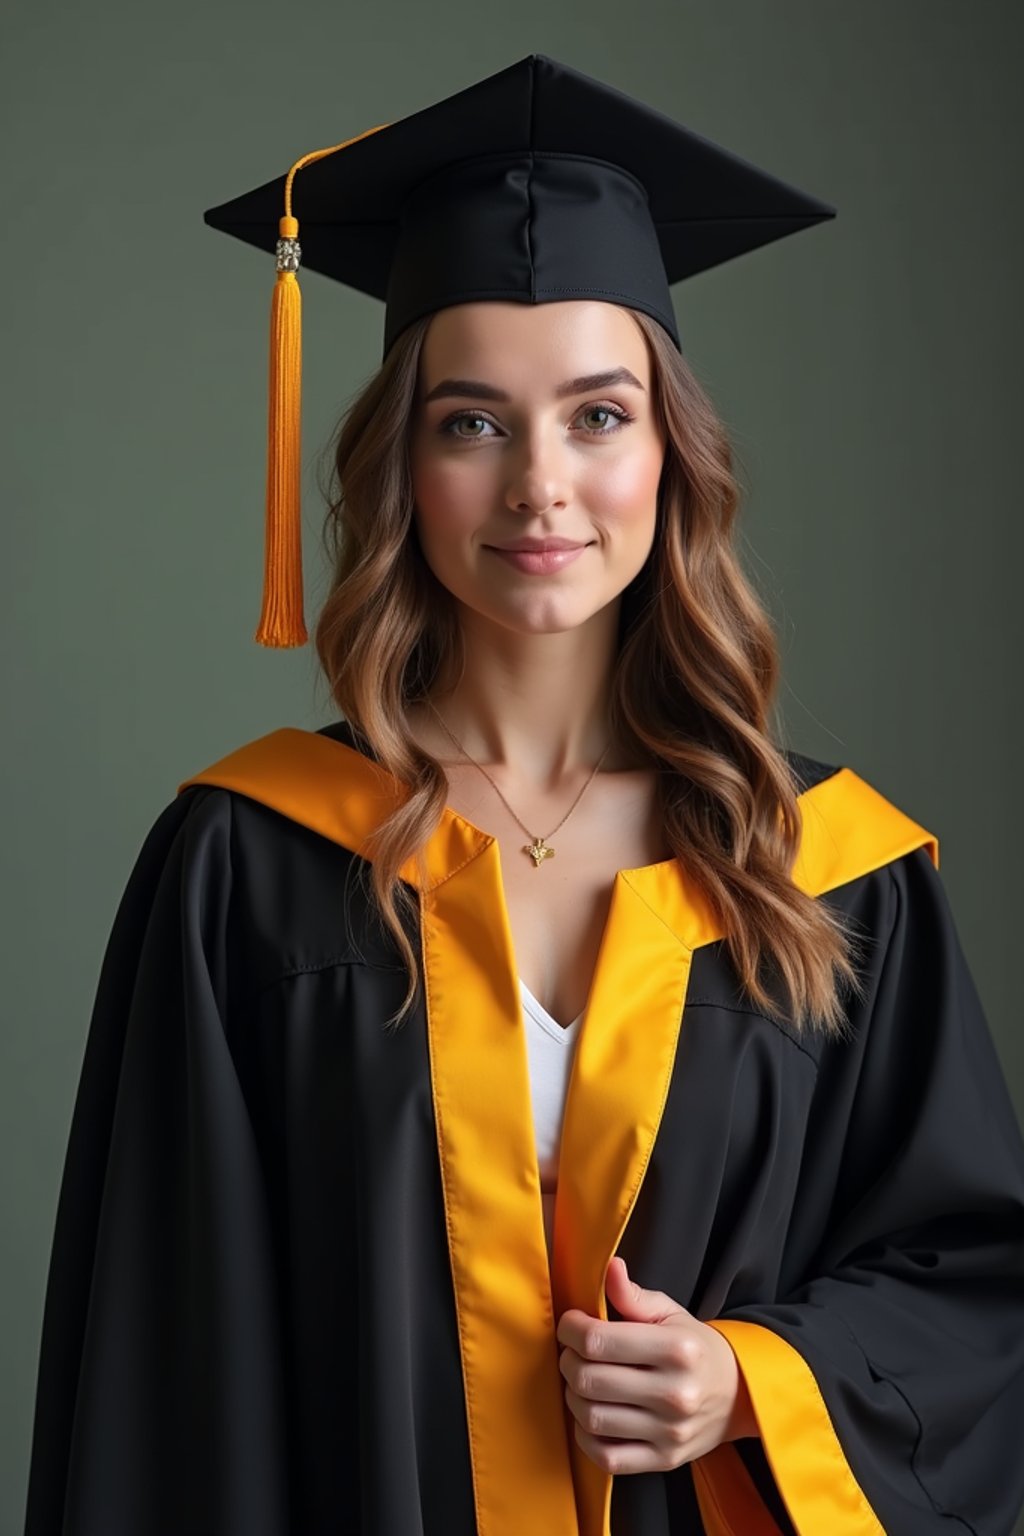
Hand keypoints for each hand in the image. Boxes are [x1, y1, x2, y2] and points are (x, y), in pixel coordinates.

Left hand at [556, 1255, 757, 1474]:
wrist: (737, 1394)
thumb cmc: (694, 1347)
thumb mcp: (670, 1312)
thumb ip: (634, 1294)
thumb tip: (610, 1267)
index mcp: (676, 1348)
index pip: (598, 1341)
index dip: (571, 1329)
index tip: (571, 1324)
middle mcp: (675, 1393)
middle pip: (589, 1380)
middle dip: (568, 1361)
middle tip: (573, 1353)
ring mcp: (670, 1431)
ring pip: (592, 1418)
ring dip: (574, 1397)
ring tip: (582, 1382)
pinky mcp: (664, 1459)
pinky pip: (607, 1456)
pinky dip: (587, 1437)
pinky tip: (593, 1416)